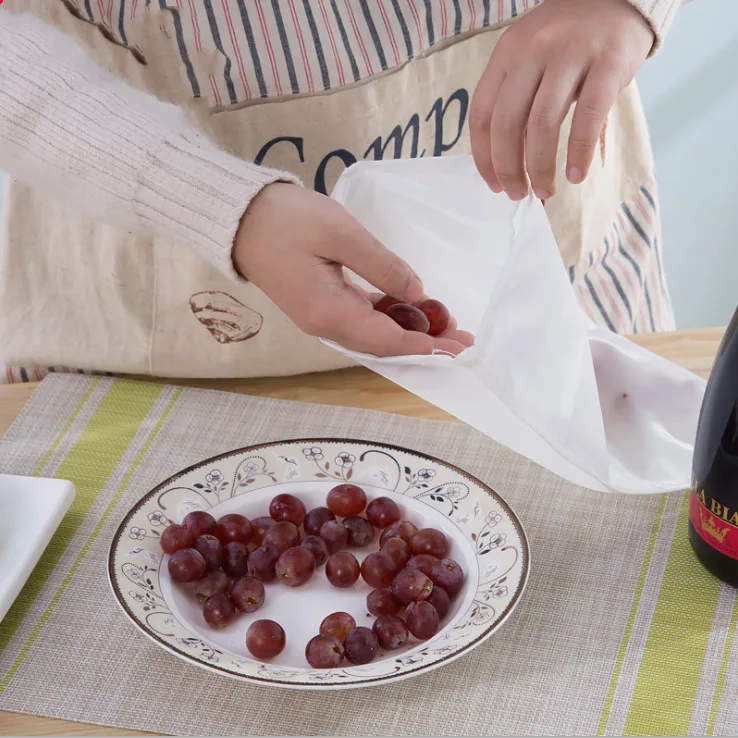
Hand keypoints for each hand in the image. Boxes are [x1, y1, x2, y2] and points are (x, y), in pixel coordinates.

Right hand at [233, 183, 473, 356]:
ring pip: (374, 335)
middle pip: (383, 345)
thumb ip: (382, 266)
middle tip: (463, 341)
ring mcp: (320, 318)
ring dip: (410, 333)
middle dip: (425, 345)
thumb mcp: (341, 233)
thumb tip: (417, 292)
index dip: (425, 346)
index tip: (457, 347)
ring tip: (446, 327)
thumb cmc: (287, 220)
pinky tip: (411, 310)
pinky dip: (389, 319)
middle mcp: (324, 325)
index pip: (386, 340)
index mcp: (328, 312)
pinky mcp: (319, 306)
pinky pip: (361, 321)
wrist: (239, 219)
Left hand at [469, 0, 653, 199]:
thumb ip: (514, 96)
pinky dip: (579, 152)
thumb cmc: (570, 39)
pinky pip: (588, 117)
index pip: (482, 115)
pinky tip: (576, 174)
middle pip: (507, 124)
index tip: (493, 184)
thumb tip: (503, 159)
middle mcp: (533, 51)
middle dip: (508, 168)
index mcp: (507, 53)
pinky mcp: (608, 62)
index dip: (484, 157)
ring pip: (543, 124)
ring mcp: (570, 54)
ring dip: (540, 167)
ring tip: (545, 190)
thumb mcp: (530, 55)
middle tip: (518, 193)